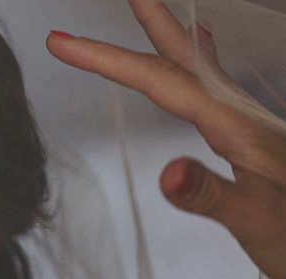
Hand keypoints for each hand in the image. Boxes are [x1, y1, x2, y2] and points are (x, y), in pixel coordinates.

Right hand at [46, 0, 285, 278]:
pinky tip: (201, 60)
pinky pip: (213, 87)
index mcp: (233, 125)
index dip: (107, 60)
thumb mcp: (255, 219)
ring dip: (168, 37)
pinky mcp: (248, 138)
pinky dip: (197, 61)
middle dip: (148, 24)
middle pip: (183, 57)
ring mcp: (245, 124)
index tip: (61, 43)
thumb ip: (211, 195)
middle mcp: (239, 115)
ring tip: (150, 11)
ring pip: (197, 68)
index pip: (160, 82)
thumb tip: (167, 172)